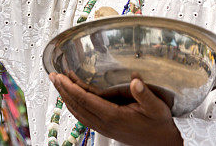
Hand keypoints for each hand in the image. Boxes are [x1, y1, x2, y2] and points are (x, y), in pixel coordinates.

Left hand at [51, 73, 182, 145]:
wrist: (162, 143)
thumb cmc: (159, 125)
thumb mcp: (157, 108)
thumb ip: (145, 94)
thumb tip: (135, 79)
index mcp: (113, 116)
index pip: (85, 100)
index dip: (70, 88)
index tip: (60, 77)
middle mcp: (104, 123)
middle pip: (76, 105)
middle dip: (62, 89)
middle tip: (53, 76)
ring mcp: (103, 127)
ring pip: (77, 112)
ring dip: (65, 97)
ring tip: (57, 83)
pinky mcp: (104, 128)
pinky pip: (83, 117)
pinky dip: (73, 106)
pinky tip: (70, 99)